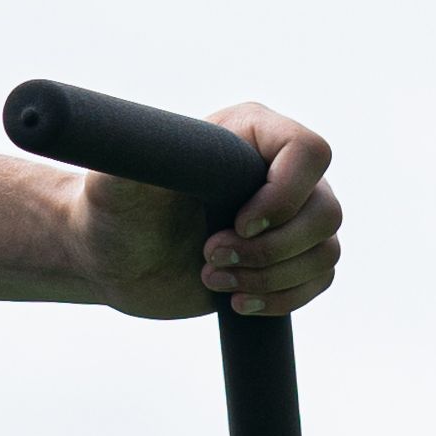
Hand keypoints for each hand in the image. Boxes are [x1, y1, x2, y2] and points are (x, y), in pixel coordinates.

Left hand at [82, 102, 338, 319]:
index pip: (310, 152)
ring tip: (211, 278)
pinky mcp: (286, 256)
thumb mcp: (115, 180)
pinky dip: (282, 298)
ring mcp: (288, 215)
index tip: (236, 223)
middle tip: (209, 256)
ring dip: (269, 277)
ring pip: (325, 251)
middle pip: (326, 212)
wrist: (109, 257)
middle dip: (268, 249)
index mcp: (249, 133)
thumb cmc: (110, 210)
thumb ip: (136, 154)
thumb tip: (165, 143)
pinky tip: (236, 301)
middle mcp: (279, 170)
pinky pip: (319, 280)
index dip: (284, 196)